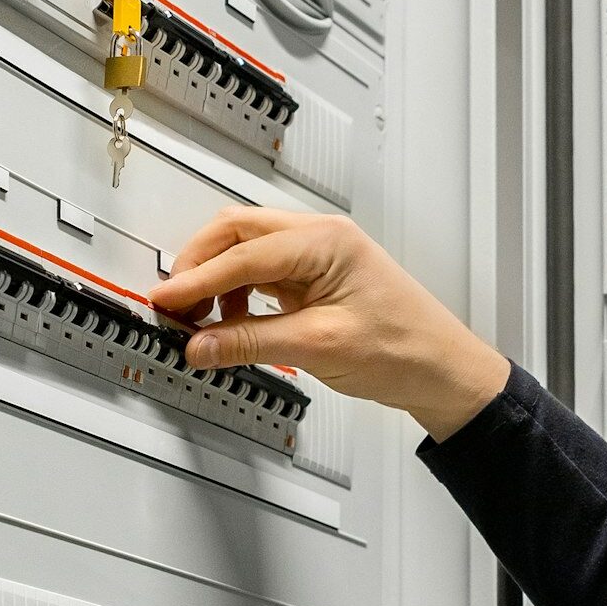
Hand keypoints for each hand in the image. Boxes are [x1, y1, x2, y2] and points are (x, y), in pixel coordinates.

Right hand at [147, 206, 509, 442]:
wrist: (442, 370)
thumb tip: (201, 346)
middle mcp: (319, 239)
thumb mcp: (321, 347)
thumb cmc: (405, 349)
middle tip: (172, 306)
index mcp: (325, 240)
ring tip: (200, 323)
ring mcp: (317, 258)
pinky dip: (237, 298)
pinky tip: (231, 325)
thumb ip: (252, 343)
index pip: (243, 253)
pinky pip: (261, 278)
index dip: (196, 279)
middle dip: (198, 267)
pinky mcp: (315, 282)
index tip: (164, 300)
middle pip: (236, 234)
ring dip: (216, 283)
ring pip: (246, 254)